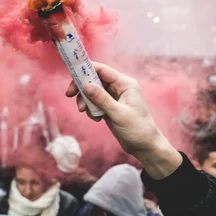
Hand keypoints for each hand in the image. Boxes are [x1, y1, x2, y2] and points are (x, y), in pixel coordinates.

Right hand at [66, 62, 181, 178]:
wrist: (145, 146)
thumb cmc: (137, 129)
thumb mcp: (118, 114)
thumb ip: (102, 99)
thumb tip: (86, 85)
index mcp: (125, 84)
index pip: (102, 70)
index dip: (86, 69)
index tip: (72, 75)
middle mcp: (120, 88)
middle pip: (95, 80)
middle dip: (82, 87)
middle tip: (70, 95)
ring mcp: (114, 98)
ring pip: (93, 92)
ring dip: (86, 100)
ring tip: (84, 111)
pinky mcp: (110, 107)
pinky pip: (95, 103)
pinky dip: (92, 109)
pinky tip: (97, 119)